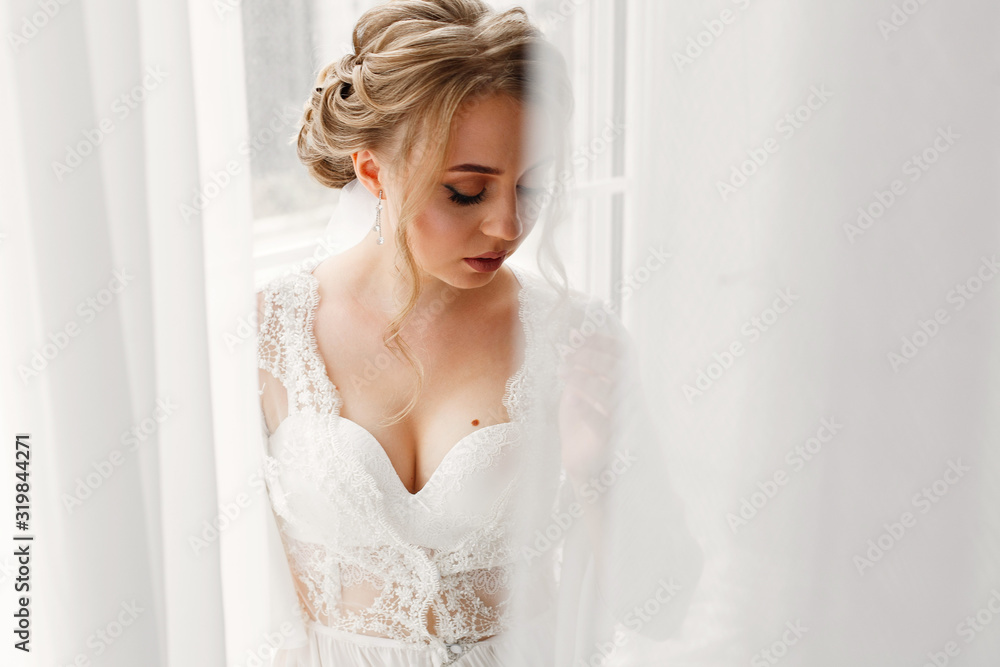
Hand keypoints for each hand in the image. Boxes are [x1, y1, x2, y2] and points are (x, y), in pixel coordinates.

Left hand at [557, 331, 629, 482]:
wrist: (588, 465)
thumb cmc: (586, 424)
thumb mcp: (583, 391)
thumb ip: (582, 368)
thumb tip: (571, 338)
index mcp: (622, 385)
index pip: (622, 356)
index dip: (606, 341)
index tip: (584, 330)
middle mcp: (625, 401)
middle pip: (617, 372)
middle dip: (593, 357)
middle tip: (569, 349)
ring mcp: (620, 421)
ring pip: (609, 396)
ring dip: (586, 380)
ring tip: (562, 370)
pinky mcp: (609, 443)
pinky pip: (602, 424)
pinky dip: (588, 410)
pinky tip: (572, 400)